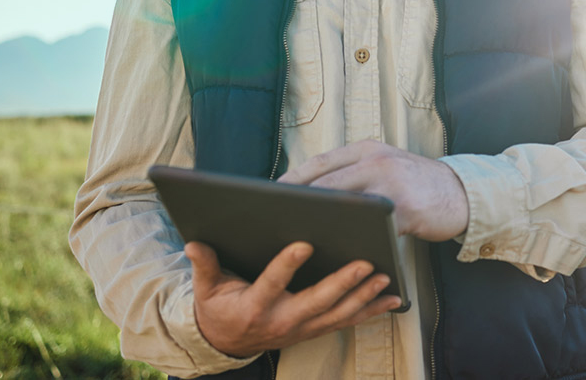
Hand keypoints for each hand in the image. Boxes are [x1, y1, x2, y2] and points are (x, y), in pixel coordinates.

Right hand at [186, 240, 400, 357]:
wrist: (226, 343)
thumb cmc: (218, 308)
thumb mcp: (206, 288)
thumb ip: (205, 265)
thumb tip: (193, 242)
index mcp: (254, 307)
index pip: (272, 283)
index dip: (287, 265)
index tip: (304, 243)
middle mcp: (282, 321)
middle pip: (316, 302)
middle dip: (343, 283)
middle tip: (365, 262)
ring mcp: (302, 328)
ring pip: (338, 314)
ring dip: (364, 297)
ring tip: (385, 277)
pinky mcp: (315, 329)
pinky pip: (346, 321)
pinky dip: (371, 311)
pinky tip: (393, 299)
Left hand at [279, 141, 468, 241]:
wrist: (461, 193)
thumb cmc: (415, 184)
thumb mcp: (385, 166)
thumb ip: (355, 173)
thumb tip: (313, 194)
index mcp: (368, 149)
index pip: (322, 161)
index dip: (294, 178)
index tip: (271, 194)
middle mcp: (377, 161)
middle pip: (328, 181)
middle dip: (300, 201)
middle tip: (274, 219)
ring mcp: (392, 184)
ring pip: (346, 204)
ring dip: (322, 221)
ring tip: (299, 237)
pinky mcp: (406, 209)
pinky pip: (373, 229)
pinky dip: (355, 241)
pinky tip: (339, 254)